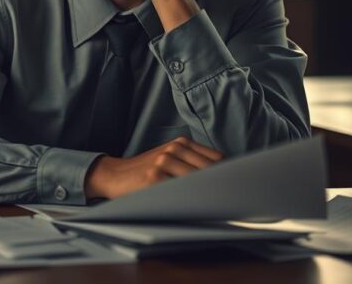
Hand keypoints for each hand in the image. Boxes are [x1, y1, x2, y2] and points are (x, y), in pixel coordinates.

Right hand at [84, 136, 222, 199]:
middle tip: (231, 202)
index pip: (218, 160)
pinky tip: (193, 208)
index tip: (237, 189)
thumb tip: (224, 179)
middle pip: (211, 171)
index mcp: (181, 143)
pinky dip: (190, 202)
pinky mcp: (154, 179)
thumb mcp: (169, 157)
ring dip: (207, 196)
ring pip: (198, 182)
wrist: (113, 174)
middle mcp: (173, 149)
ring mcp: (163, 163)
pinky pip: (180, 193)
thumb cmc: (146, 170)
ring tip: (214, 208)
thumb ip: (193, 162)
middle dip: (221, 187)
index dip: (229, 176)